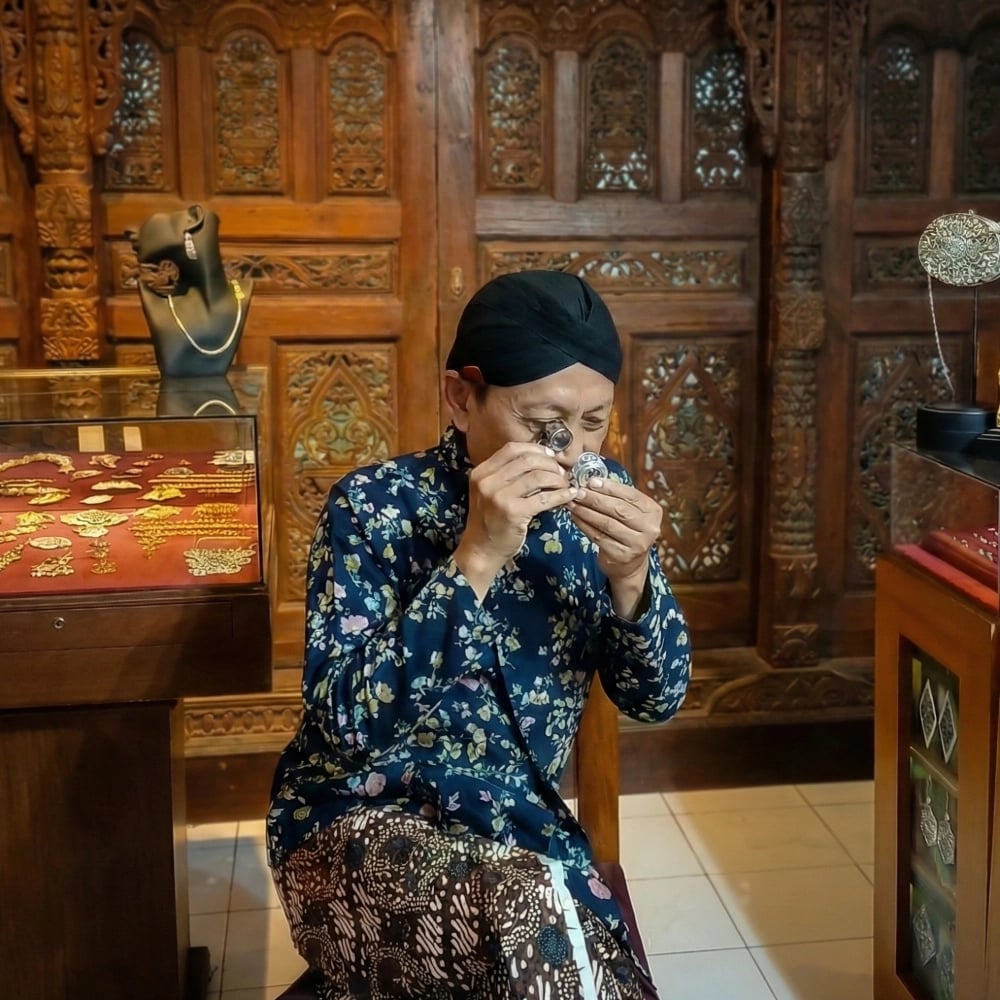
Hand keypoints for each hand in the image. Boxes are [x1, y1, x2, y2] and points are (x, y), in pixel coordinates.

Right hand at [455, 441, 578, 597]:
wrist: (481, 550)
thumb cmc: (489, 521)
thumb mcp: (489, 492)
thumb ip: (506, 475)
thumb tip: (540, 459)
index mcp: (481, 472)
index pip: (512, 449)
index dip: (535, 449)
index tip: (551, 455)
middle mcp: (488, 481)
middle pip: (527, 460)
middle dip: (550, 464)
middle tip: (562, 472)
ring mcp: (499, 496)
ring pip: (538, 476)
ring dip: (558, 479)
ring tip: (566, 485)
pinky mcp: (514, 512)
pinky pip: (544, 498)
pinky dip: (561, 495)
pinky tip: (569, 496)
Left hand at [569, 475, 661, 616]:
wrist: (630, 564)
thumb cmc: (628, 530)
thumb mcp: (631, 512)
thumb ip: (617, 497)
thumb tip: (591, 482)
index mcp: (653, 511)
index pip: (631, 495)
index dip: (610, 487)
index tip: (591, 481)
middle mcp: (649, 528)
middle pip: (619, 509)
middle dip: (595, 499)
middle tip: (578, 492)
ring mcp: (637, 544)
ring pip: (607, 523)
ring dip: (586, 512)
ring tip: (573, 504)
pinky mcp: (621, 555)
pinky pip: (599, 537)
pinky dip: (585, 525)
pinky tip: (575, 518)